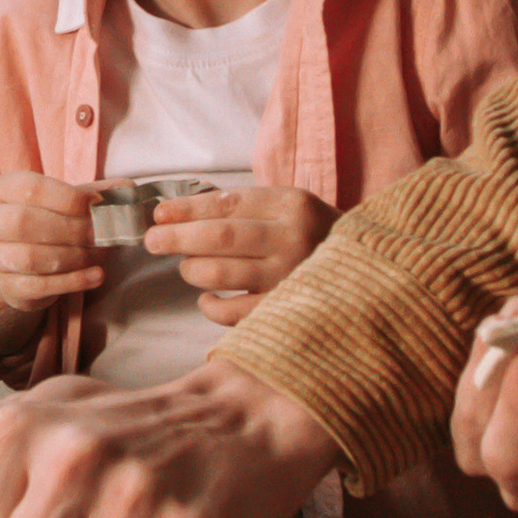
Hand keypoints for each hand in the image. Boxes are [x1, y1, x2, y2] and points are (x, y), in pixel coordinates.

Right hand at [0, 172, 102, 355]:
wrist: (14, 259)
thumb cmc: (44, 220)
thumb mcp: (65, 201)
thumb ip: (95, 193)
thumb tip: (128, 188)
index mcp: (3, 190)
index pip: (31, 189)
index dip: (67, 198)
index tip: (95, 205)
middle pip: (23, 223)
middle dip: (69, 229)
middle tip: (99, 234)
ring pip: (30, 258)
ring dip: (72, 256)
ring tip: (98, 254)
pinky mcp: (6, 286)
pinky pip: (38, 286)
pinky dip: (73, 281)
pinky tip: (96, 275)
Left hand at [144, 185, 332, 324]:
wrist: (365, 275)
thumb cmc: (311, 236)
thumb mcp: (286, 209)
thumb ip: (243, 208)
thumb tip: (177, 213)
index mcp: (292, 205)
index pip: (226, 204)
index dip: (186, 209)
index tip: (158, 213)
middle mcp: (293, 239)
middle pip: (219, 236)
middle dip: (177, 237)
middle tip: (151, 240)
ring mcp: (290, 278)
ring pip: (221, 273)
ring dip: (192, 269)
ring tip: (186, 266)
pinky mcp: (286, 312)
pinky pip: (232, 313)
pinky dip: (210, 306)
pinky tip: (206, 299)